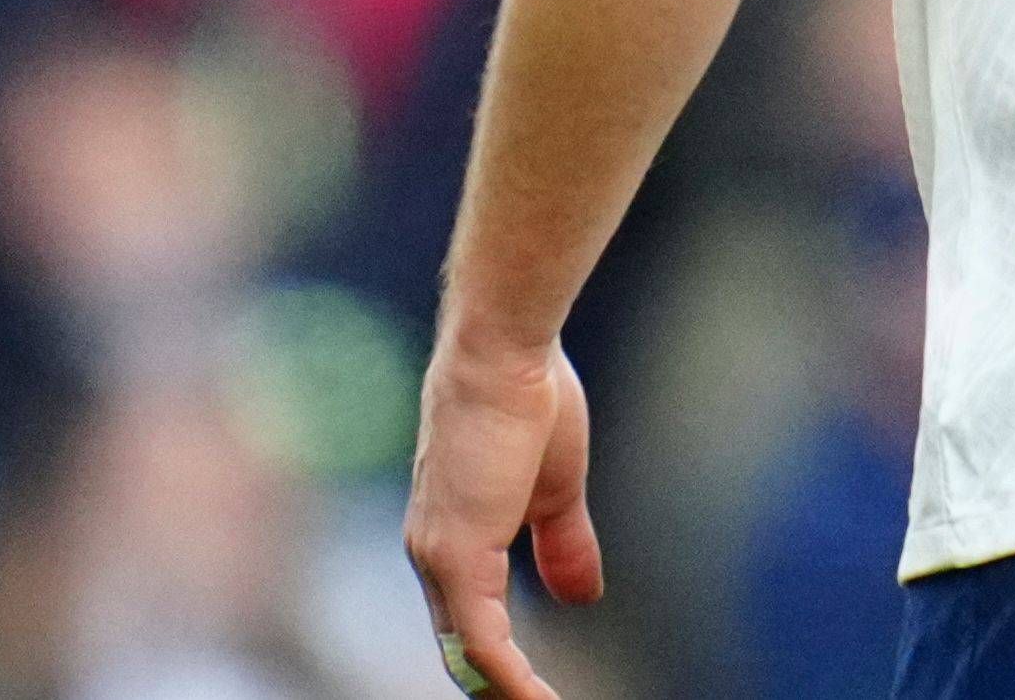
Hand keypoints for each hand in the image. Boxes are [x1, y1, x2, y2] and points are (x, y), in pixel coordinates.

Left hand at [404, 336, 601, 699]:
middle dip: (500, 693)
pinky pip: (481, 643)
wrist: (505, 350)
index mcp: (452, 538)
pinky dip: (512, 682)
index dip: (501, 668)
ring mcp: (439, 559)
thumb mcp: (556, 488)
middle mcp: (432, 556)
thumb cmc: (528, 396)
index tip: (536, 694)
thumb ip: (562, 544)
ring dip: (509, 696)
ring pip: (469, 658)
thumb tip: (582, 596)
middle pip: (462, 654)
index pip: (468, 626)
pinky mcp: (455, 555)